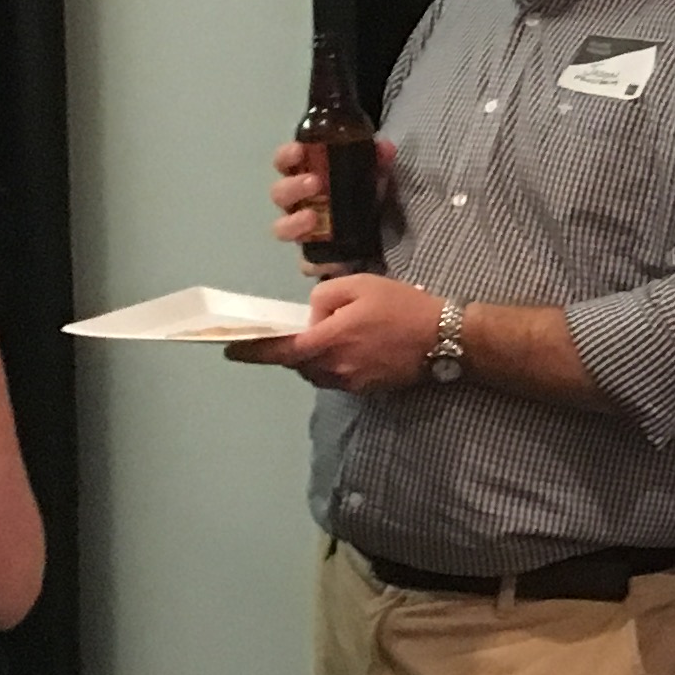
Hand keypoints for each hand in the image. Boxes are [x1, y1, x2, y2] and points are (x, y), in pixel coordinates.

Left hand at [226, 272, 442, 393]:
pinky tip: (358, 347)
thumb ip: (325, 296)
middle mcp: (334, 367)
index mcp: (329, 340)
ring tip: (338, 336)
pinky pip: (338, 377)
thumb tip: (314, 316)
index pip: (280, 350)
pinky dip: (337, 363)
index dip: (253, 351)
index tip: (230, 350)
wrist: (445, 337)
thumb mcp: (361, 284)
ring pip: (317, 372)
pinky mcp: (366, 389)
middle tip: (308, 329)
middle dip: (296, 348)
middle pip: (299, 363)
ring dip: (316, 357)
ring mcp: (351, 382)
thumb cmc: (403, 306)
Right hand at [272, 136, 399, 273]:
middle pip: (279, 194)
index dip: (286, 155)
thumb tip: (385, 148)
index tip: (299, 151)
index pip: (285, 162)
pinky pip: (306, 263)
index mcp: (305, 175)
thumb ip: (378, 160)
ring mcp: (302, 231)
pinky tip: (330, 260)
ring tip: (312, 218)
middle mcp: (297, 202)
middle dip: (293, 187)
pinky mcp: (315, 257)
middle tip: (314, 183)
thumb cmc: (365, 192)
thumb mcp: (375, 173)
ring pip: (282, 229)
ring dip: (293, 223)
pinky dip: (315, 262)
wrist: (380, 230)